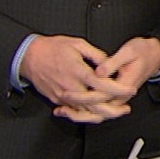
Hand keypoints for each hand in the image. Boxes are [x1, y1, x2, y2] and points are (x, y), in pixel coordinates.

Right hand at [20, 35, 134, 122]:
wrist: (29, 57)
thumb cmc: (51, 48)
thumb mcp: (77, 43)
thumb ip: (96, 54)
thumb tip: (108, 62)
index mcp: (78, 71)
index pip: (103, 85)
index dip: (119, 89)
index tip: (130, 89)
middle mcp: (71, 86)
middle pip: (95, 105)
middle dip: (113, 109)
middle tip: (125, 108)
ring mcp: (63, 95)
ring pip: (85, 112)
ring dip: (101, 114)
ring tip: (115, 112)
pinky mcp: (57, 100)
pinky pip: (74, 111)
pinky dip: (86, 114)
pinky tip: (97, 112)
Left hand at [52, 36, 159, 122]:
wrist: (155, 55)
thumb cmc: (142, 52)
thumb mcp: (128, 52)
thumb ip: (112, 62)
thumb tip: (98, 71)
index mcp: (124, 85)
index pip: (100, 96)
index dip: (82, 95)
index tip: (68, 91)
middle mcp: (121, 95)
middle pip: (97, 109)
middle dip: (76, 108)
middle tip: (61, 99)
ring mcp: (117, 98)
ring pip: (97, 114)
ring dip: (79, 114)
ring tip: (62, 110)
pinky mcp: (113, 97)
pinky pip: (98, 108)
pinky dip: (84, 110)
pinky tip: (70, 108)